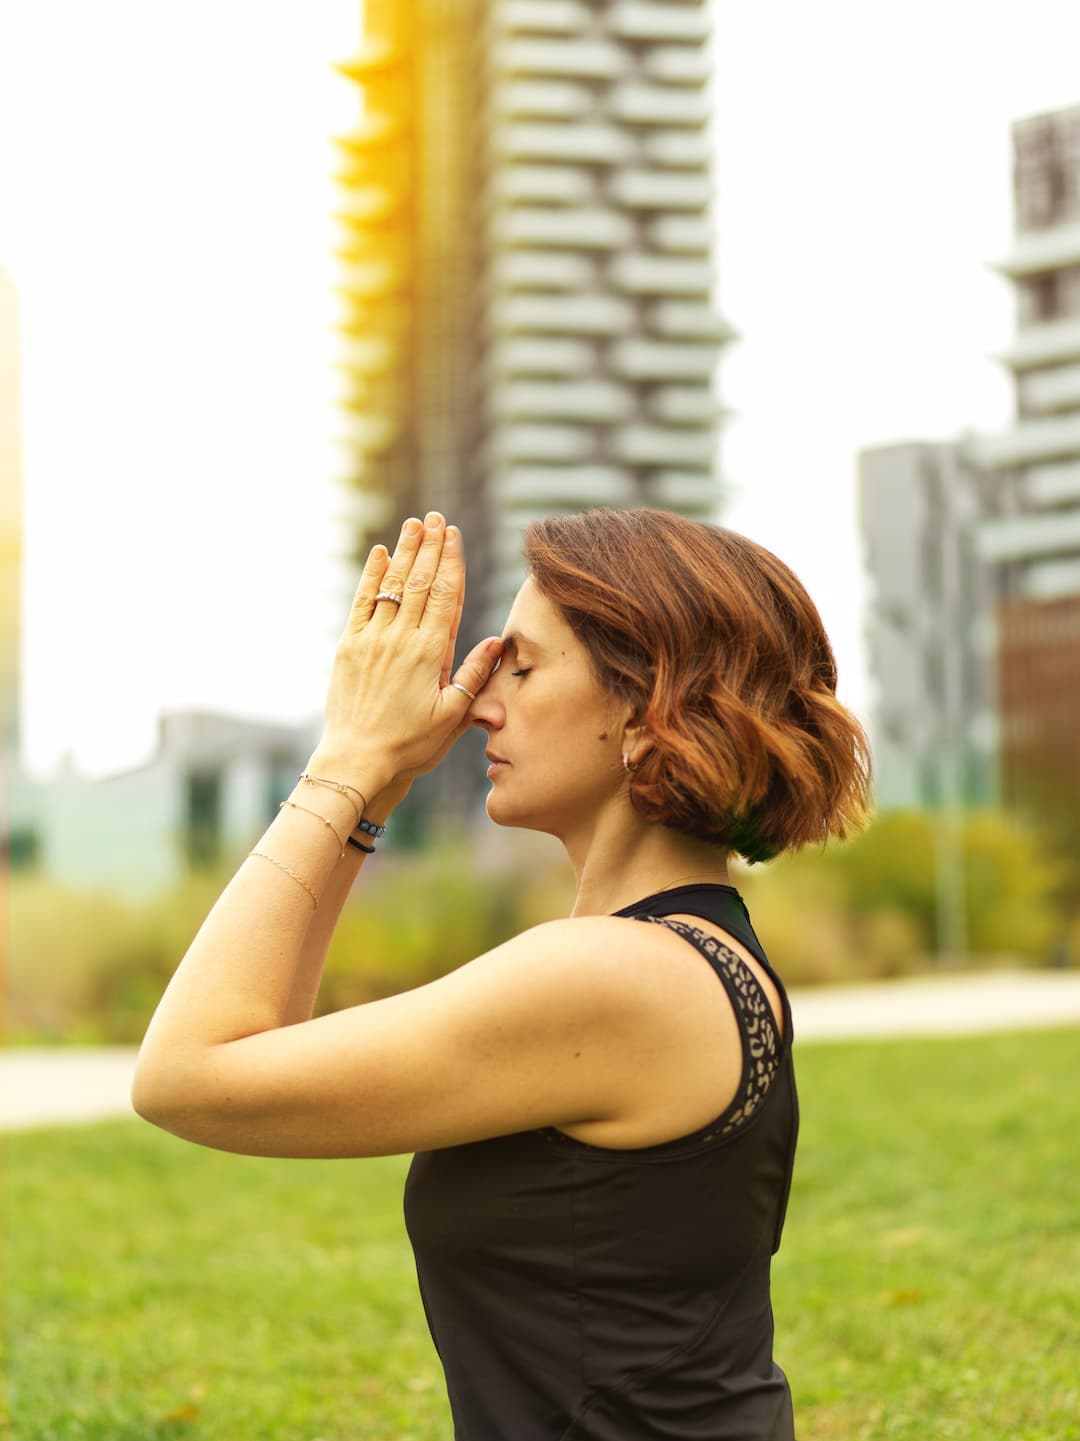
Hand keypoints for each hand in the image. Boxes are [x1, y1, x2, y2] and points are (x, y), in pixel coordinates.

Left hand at [312, 513, 502, 798]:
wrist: (357, 762)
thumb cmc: (411, 746)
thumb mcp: (453, 716)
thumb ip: (474, 676)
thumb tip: (495, 642)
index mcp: (431, 654)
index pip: (444, 596)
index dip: (450, 562)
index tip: (453, 534)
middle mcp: (401, 640)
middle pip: (419, 582)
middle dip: (429, 547)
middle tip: (436, 517)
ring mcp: (372, 640)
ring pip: (392, 586)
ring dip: (404, 552)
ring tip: (414, 524)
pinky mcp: (349, 647)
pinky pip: (362, 602)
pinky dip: (372, 576)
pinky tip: (380, 554)